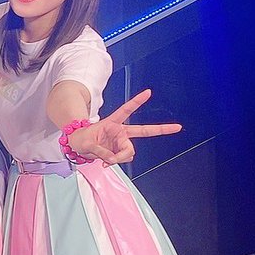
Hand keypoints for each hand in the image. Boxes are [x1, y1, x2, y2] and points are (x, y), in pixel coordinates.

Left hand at [67, 89, 181, 164]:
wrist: (77, 146)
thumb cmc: (81, 139)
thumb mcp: (87, 144)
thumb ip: (101, 152)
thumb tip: (113, 159)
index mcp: (112, 123)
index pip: (127, 110)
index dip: (137, 101)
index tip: (149, 92)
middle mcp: (120, 131)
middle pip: (143, 131)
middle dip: (161, 129)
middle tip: (177, 127)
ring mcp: (121, 142)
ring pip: (130, 152)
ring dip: (120, 158)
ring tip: (106, 158)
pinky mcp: (120, 151)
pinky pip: (124, 159)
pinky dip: (116, 162)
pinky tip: (107, 162)